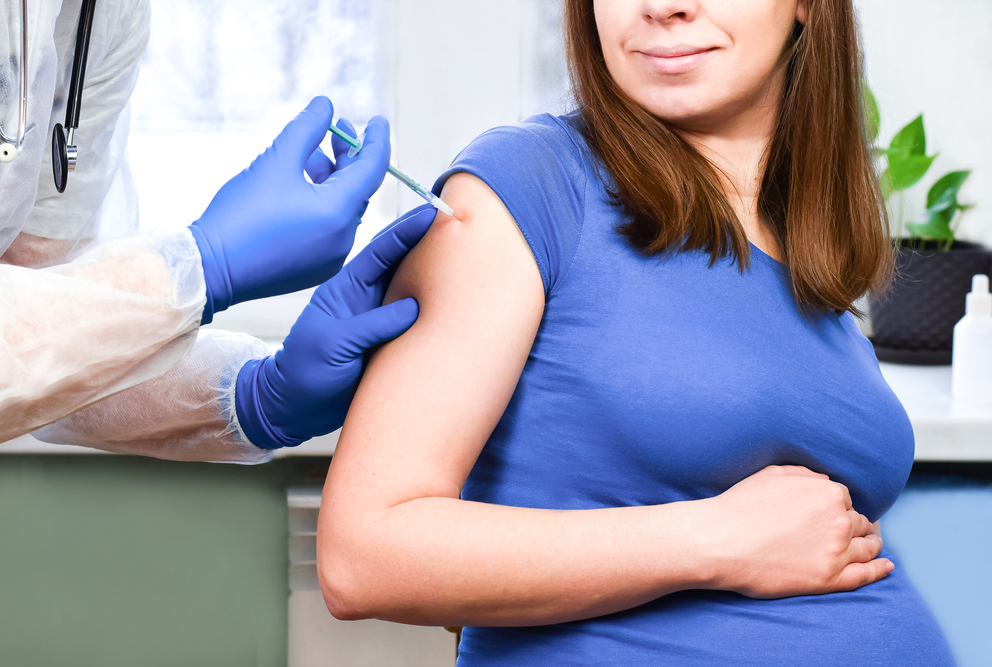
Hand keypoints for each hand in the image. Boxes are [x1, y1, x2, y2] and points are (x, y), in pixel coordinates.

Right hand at [189, 96, 390, 322]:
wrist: (209, 268)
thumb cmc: (242, 214)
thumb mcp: (276, 160)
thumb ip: (306, 128)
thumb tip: (326, 105)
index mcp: (339, 213)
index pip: (373, 169)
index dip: (377, 140)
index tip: (378, 120)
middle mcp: (343, 239)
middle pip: (357, 188)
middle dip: (349, 156)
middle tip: (339, 128)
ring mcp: (331, 257)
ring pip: (341, 208)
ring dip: (332, 178)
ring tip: (311, 153)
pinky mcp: (315, 267)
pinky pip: (329, 228)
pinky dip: (322, 202)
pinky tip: (300, 184)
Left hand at [234, 205, 436, 448]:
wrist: (296, 410)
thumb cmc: (302, 373)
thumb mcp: (333, 344)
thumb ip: (371, 324)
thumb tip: (413, 308)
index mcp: (347, 290)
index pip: (381, 252)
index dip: (407, 231)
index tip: (431, 213)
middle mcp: (367, 301)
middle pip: (403, 266)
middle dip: (429, 246)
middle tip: (457, 228)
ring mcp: (380, 322)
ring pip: (414, 293)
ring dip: (437, 280)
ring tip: (465, 262)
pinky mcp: (391, 345)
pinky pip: (418, 325)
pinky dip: (437, 316)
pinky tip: (457, 308)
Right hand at [701, 465, 892, 597]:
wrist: (720, 541)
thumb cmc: (741, 506)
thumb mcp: (773, 474)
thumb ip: (806, 475)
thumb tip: (825, 481)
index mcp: (828, 494)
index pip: (845, 499)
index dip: (838, 507)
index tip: (831, 514)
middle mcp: (839, 521)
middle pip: (858, 523)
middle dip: (856, 525)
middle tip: (852, 531)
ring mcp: (836, 552)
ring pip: (867, 548)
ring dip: (872, 545)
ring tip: (872, 547)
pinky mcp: (828, 579)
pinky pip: (864, 575)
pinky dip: (879, 570)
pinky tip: (886, 567)